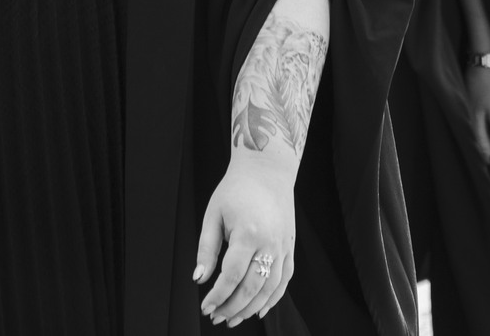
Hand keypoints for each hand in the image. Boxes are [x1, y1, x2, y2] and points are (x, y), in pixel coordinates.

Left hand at [195, 153, 295, 326]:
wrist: (267, 171)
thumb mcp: (213, 214)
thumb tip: (199, 278)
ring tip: (233, 318)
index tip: (205, 307)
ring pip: (270, 289)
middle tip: (216, 317)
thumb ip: (206, 248)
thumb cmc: (235, 190)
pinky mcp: (290, 248)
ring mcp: (283, 247)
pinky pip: (284, 281)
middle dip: (232, 307)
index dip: (218, 296)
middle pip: (252, 287)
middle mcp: (269, 244)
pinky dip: (273, 299)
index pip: (232, 276)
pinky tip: (259, 310)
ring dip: (251, 308)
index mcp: (248, 234)